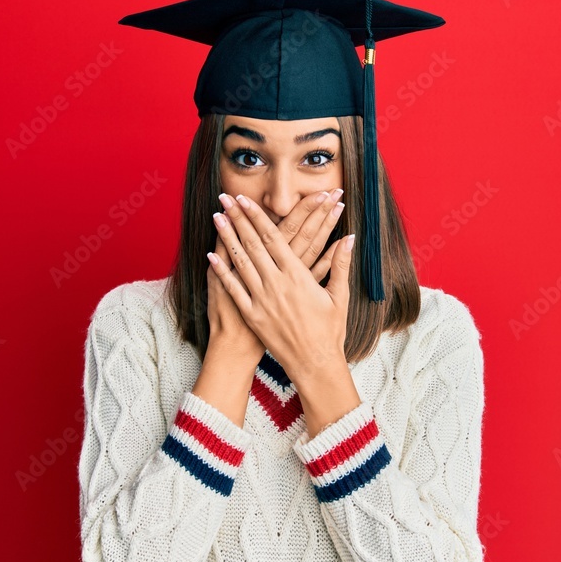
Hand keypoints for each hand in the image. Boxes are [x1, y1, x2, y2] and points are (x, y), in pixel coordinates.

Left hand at [207, 192, 354, 384]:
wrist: (315, 363)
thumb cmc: (330, 330)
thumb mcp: (339, 296)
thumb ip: (341, 264)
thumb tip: (349, 237)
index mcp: (298, 276)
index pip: (274, 238)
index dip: (258, 217)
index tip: (246, 200)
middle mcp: (277, 284)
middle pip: (253, 244)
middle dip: (238, 219)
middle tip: (226, 198)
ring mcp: (262, 300)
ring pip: (240, 262)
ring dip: (226, 238)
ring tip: (216, 217)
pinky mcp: (252, 315)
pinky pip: (233, 289)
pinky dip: (222, 272)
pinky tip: (211, 256)